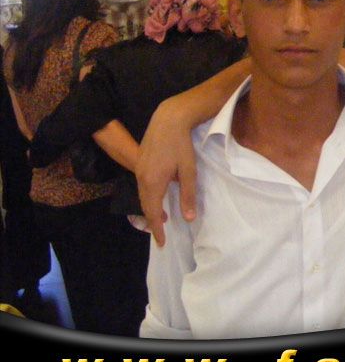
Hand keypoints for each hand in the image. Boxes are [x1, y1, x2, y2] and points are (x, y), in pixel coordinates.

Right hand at [135, 98, 197, 246]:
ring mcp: (138, 169)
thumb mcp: (188, 171)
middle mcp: (141, 178)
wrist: (168, 119)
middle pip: (144, 205)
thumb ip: (188, 195)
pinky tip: (157, 196)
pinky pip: (142, 186)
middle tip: (160, 235)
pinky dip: (148, 196)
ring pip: (142, 195)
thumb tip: (188, 218)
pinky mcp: (140, 162)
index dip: (156, 229)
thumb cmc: (181, 145)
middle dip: (152, 221)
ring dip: (150, 208)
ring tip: (161, 218)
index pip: (152, 212)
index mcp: (153, 182)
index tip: (161, 242)